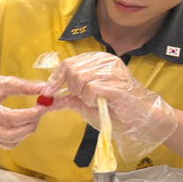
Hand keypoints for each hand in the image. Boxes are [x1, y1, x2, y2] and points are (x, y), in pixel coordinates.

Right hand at [0, 69, 48, 147]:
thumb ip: (22, 86)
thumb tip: (45, 88)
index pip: (10, 118)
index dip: (30, 114)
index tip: (43, 106)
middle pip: (11, 135)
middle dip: (31, 125)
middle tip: (39, 113)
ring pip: (10, 142)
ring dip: (25, 132)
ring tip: (30, 118)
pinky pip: (5, 144)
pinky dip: (17, 136)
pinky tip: (19, 125)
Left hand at [46, 52, 177, 157]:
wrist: (138, 120)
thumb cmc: (112, 109)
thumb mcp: (84, 104)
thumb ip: (66, 99)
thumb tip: (44, 100)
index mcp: (97, 61)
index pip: (67, 63)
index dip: (55, 78)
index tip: (48, 91)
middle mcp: (105, 61)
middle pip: (71, 70)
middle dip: (71, 88)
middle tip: (83, 98)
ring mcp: (112, 71)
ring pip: (79, 79)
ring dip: (82, 95)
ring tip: (95, 100)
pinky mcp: (116, 84)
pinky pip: (90, 89)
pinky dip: (90, 99)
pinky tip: (100, 102)